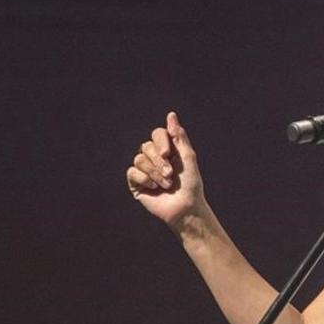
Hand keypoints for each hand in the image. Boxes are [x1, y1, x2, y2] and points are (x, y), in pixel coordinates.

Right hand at [125, 111, 205, 228]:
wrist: (185, 208)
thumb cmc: (190, 185)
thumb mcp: (188, 158)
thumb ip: (179, 136)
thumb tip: (171, 115)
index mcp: (168, 150)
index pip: (157, 134)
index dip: (161, 141)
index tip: (168, 153)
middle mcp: (155, 158)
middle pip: (146, 146)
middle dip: (159, 161)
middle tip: (171, 174)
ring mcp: (145, 170)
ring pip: (139, 159)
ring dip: (155, 173)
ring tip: (166, 184)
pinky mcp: (136, 183)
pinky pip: (132, 172)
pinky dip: (145, 179)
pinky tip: (154, 188)